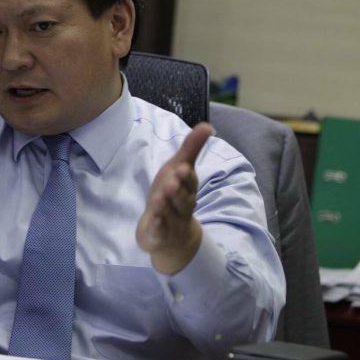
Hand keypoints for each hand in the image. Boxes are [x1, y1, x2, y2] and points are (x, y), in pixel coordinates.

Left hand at [135, 122, 211, 273]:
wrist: (172, 234)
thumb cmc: (174, 194)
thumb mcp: (179, 169)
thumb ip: (191, 148)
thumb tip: (206, 125)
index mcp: (188, 189)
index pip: (190, 182)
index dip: (186, 176)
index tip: (182, 167)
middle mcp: (183, 205)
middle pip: (181, 198)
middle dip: (177, 190)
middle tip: (172, 181)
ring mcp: (172, 221)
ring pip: (170, 214)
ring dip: (165, 205)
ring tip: (159, 198)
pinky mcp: (159, 234)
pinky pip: (159, 231)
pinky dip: (157, 226)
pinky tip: (153, 221)